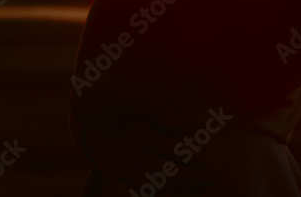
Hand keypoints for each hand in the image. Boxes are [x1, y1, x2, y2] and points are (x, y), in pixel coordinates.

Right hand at [83, 119, 214, 190]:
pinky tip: (165, 193)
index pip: (169, 147)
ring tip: (201, 182)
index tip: (211, 159)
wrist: (86, 123)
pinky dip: (145, 193)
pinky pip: (131, 189)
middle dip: (191, 173)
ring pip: (151, 180)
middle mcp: (130, 150)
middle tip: (214, 175)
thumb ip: (166, 116)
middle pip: (164, 167)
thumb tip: (193, 119)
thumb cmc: (121, 115)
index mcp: (138, 132)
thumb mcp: (142, 112)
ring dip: (178, 184)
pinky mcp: (113, 175)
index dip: (191, 155)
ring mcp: (121, 165)